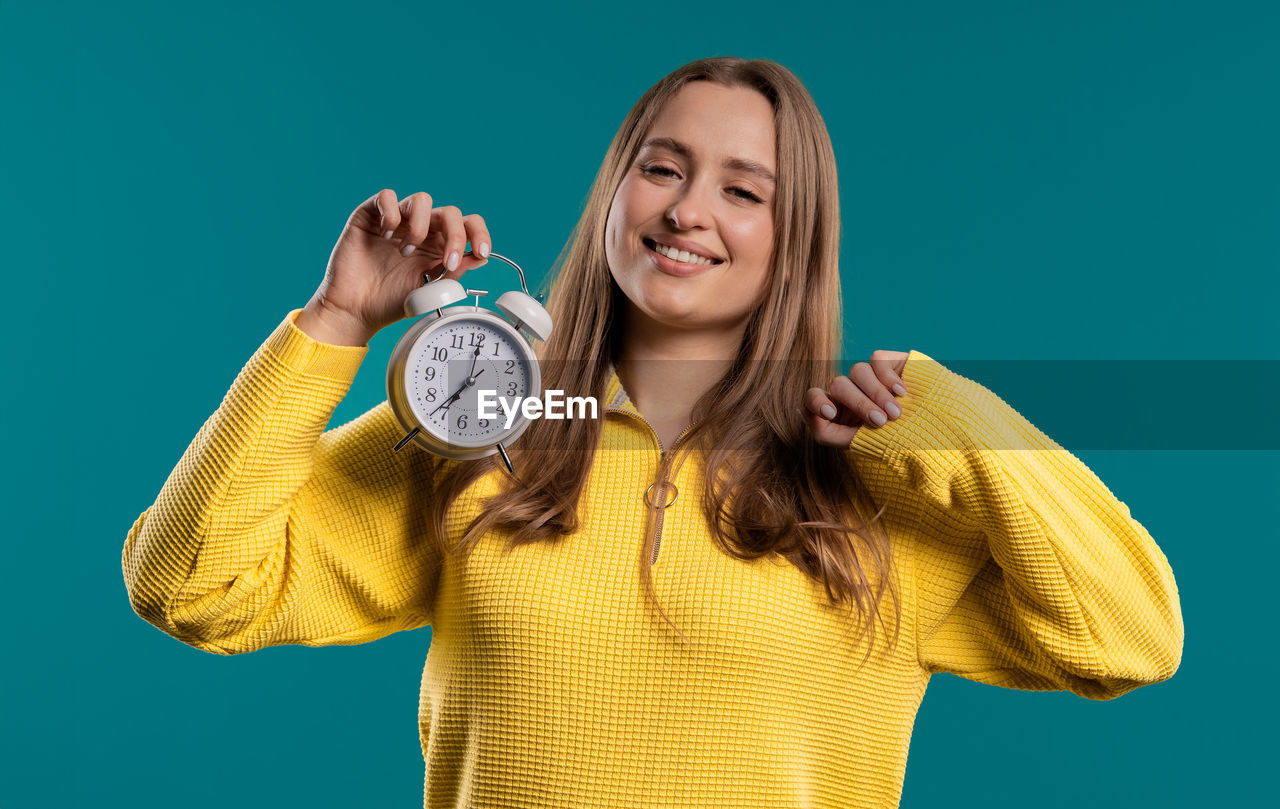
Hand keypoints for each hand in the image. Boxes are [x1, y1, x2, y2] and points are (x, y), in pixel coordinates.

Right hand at [298, 189, 492, 344]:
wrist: (355, 310)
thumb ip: (454, 272)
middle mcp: (421, 230)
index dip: (478, 233)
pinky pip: (387, 196)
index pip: (467, 225)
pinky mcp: (371, 215)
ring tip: (406, 252)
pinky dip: (392, 212)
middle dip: (455, 235)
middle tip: (446, 263)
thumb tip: (479, 257)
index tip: (481, 251)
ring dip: (421, 227)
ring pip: (422, 199)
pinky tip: (387, 235)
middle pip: (450, 212)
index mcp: (438, 246)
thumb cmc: (389, 302)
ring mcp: (397, 221)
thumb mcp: (430, 291)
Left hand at [801, 350, 910, 446]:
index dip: (816, 400)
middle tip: (880, 422)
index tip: (830, 412)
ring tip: (896, 413)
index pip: (814, 396)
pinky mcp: (890, 362)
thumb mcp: (855, 444)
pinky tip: (902, 392)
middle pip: (839, 384)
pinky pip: (876, 359)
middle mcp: (851, 389)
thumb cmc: (891, 442)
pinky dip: (887, 377)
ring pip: (857, 370)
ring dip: (876, 393)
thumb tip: (801, 411)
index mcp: (837, 408)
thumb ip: (824, 432)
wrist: (931, 435)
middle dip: (859, 404)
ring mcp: (869, 375)